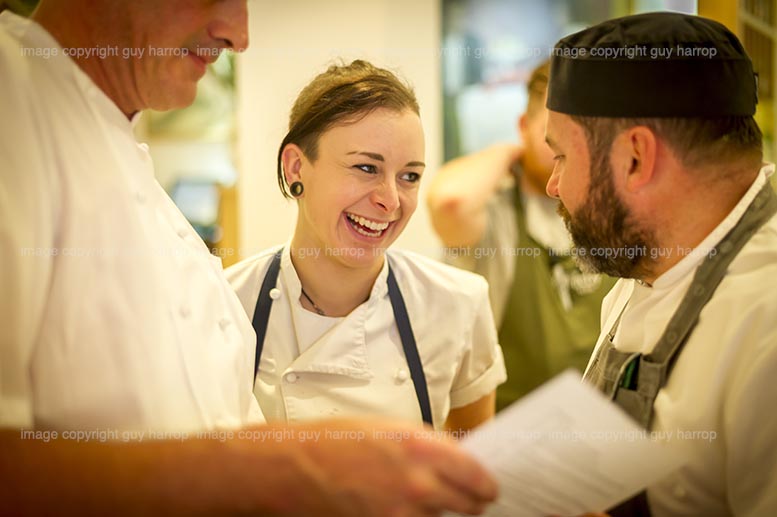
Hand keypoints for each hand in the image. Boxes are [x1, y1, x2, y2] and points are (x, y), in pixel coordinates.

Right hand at [288, 419, 497, 515]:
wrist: (295, 468)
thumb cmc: (336, 442)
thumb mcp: (390, 428)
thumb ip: (429, 445)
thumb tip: (458, 459)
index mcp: (422, 448)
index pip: (477, 476)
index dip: (486, 485)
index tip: (488, 488)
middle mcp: (418, 484)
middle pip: (469, 506)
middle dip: (471, 503)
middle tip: (469, 501)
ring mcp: (402, 515)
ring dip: (438, 513)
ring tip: (418, 500)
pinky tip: (402, 510)